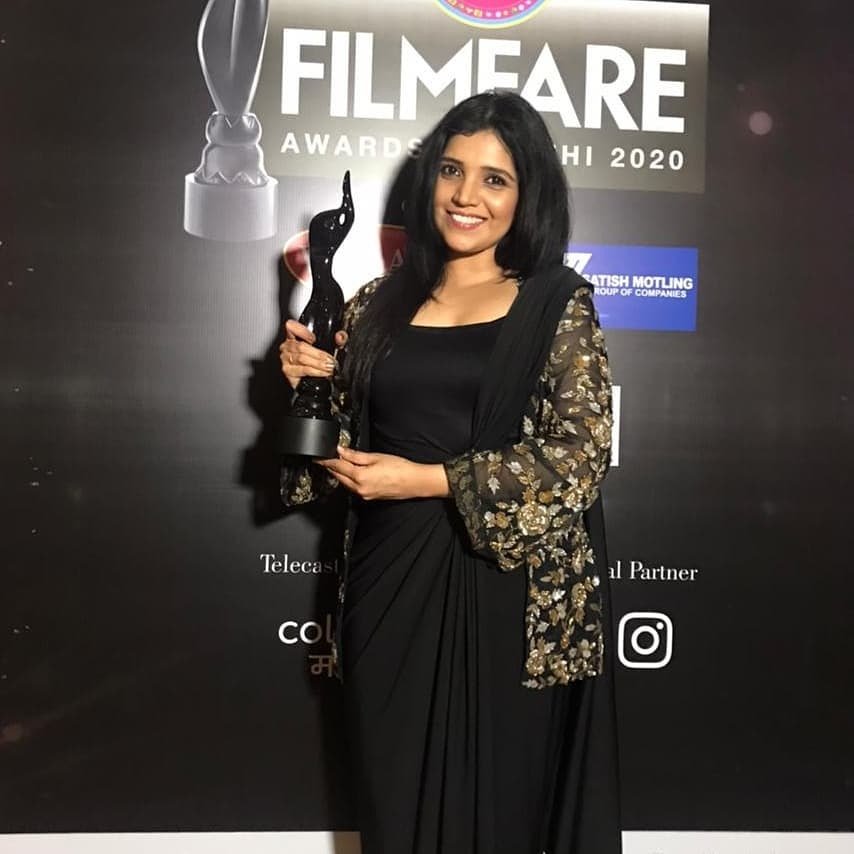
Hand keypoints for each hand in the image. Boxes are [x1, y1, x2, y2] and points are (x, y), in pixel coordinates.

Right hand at [279, 319, 347, 390]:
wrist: (313, 381)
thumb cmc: (318, 361)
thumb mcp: (329, 348)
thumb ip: (337, 340)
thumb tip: (341, 336)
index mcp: (295, 336)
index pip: (291, 327)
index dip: (302, 331)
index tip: (313, 338)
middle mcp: (288, 346)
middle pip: (301, 346)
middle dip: (319, 354)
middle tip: (330, 360)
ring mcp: (286, 359)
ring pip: (302, 358)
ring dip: (319, 364)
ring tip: (329, 366)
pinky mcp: (288, 371)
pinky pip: (304, 370)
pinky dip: (316, 372)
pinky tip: (324, 372)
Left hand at [316, 446, 449, 500]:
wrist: (414, 482)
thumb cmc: (400, 468)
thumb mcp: (376, 457)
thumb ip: (355, 455)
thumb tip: (341, 451)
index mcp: (360, 476)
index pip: (337, 467)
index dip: (326, 461)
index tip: (318, 457)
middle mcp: (359, 489)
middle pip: (338, 477)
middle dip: (331, 467)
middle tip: (326, 458)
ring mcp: (364, 495)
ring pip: (345, 483)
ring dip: (340, 474)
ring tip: (338, 463)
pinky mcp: (368, 497)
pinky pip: (353, 488)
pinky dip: (349, 480)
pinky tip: (352, 473)